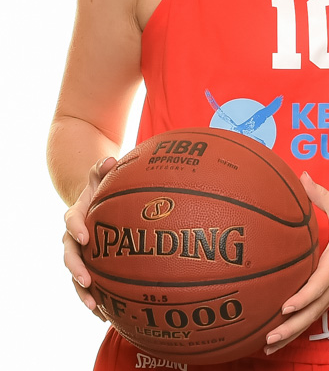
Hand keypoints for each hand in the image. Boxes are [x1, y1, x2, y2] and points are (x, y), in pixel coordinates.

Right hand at [63, 156, 116, 319]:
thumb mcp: (101, 175)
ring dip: (83, 292)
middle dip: (76, 269)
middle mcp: (73, 237)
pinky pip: (89, 285)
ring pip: (75, 276)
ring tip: (95, 308)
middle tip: (87, 280)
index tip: (85, 238)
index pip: (71, 221)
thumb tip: (111, 159)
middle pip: (68, 256)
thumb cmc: (102, 188)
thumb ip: (103, 167)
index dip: (76, 229)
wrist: (95, 202)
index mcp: (76, 215)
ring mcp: (79, 254)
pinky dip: (96, 299)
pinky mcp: (88, 265)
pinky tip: (108, 316)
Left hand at [263, 172, 328, 354]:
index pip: (318, 285)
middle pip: (312, 311)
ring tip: (268, 346)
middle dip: (290, 327)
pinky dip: (298, 327)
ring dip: (291, 334)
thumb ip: (321, 195)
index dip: (302, 297)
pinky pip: (313, 315)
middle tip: (267, 338)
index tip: (285, 307)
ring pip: (311, 318)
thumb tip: (302, 176)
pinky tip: (281, 336)